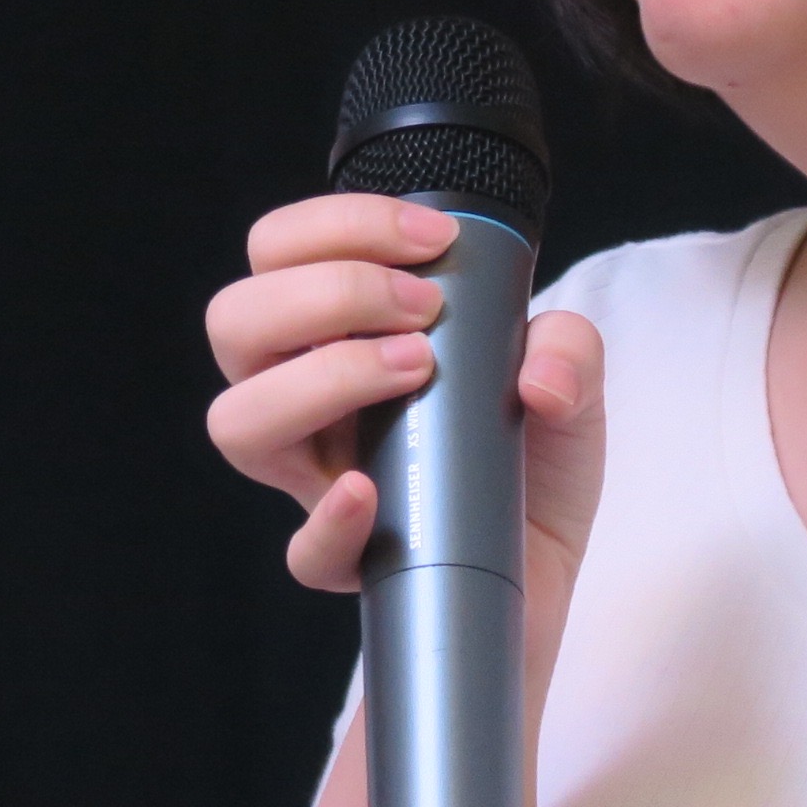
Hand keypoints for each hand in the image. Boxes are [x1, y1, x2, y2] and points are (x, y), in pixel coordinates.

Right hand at [201, 193, 605, 607]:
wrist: (542, 580)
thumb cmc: (528, 473)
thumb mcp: (571, 392)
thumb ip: (570, 350)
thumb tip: (538, 375)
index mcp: (335, 342)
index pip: (278, 256)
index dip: (337, 226)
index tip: (432, 238)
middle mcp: (307, 405)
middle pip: (235, 322)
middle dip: (327, 290)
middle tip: (421, 306)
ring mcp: (316, 481)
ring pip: (238, 421)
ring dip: (322, 375)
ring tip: (412, 369)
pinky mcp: (349, 563)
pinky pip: (303, 550)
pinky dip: (331, 516)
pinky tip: (372, 489)